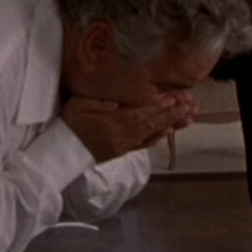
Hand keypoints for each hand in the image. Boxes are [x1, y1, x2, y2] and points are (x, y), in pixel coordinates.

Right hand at [61, 95, 192, 162]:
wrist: (61, 152)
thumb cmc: (69, 124)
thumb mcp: (79, 104)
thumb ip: (100, 102)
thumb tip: (119, 102)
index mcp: (112, 120)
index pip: (140, 111)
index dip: (159, 106)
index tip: (175, 99)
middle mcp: (122, 134)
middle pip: (151, 122)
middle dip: (172, 114)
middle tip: (191, 107)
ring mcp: (123, 144)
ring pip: (151, 133)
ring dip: (170, 125)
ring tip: (188, 119)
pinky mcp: (121, 151)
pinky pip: (143, 145)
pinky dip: (157, 138)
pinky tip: (168, 133)